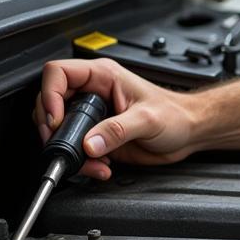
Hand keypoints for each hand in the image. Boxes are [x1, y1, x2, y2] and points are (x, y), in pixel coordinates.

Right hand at [34, 58, 199, 178]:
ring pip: (59, 129)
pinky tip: (100, 166)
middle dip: (53, 128)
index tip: (55, 119)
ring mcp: (94, 116)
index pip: (58, 73)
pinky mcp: (98, 136)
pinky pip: (76, 148)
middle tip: (64, 145)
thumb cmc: (177, 115)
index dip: (49, 95)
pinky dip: (83, 161)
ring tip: (91, 162)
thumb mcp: (148, 119)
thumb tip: (90, 143)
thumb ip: (118, 130)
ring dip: (69, 150)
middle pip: (50, 102)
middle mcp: (94, 93)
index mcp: (103, 76)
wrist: (190, 132)